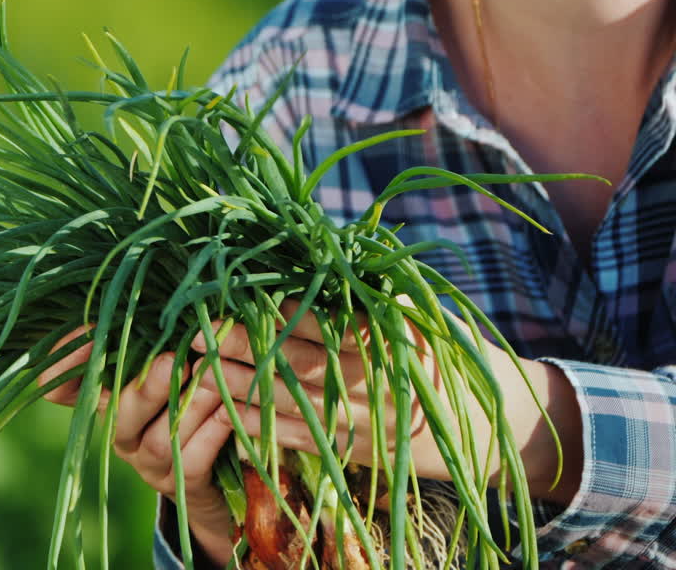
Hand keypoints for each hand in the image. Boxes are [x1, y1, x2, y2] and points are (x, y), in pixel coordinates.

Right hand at [39, 327, 238, 565]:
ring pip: (158, 440)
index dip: (65, 364)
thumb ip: (154, 338)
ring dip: (187, 408)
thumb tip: (152, 291)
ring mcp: (149, 463)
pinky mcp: (181, 484)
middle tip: (175, 361)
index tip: (86, 332)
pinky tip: (228, 412)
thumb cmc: (192, 392)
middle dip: (147, 387)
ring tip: (213, 381)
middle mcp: (122, 432)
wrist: (226, 462)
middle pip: (119, 414)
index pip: (64, 387)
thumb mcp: (169, 364)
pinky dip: (211, 435)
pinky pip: (190, 462)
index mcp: (108, 398)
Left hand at [192, 299, 583, 504]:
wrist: (491, 423)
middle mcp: (382, 380)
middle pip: (300, 362)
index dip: (275, 309)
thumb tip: (306, 233)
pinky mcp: (358, 453)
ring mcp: (370, 422)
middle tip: (198, 330)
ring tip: (196, 368)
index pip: (324, 319)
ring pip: (293, 404)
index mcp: (395, 335)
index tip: (231, 292)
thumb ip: (367, 282)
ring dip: (241, 388)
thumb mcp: (415, 307)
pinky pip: (301, 441)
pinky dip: (261, 428)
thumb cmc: (440, 346)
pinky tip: (224, 412)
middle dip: (244, 347)